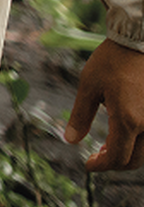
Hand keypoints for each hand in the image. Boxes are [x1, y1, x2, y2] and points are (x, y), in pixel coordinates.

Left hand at [64, 37, 143, 170]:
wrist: (138, 40)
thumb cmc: (112, 60)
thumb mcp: (89, 85)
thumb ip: (80, 115)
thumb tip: (70, 140)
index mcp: (128, 120)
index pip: (117, 158)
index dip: (101, 165)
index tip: (88, 165)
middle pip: (134, 160)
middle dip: (114, 162)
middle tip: (97, 155)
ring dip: (128, 153)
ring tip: (108, 144)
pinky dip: (138, 142)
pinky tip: (124, 131)